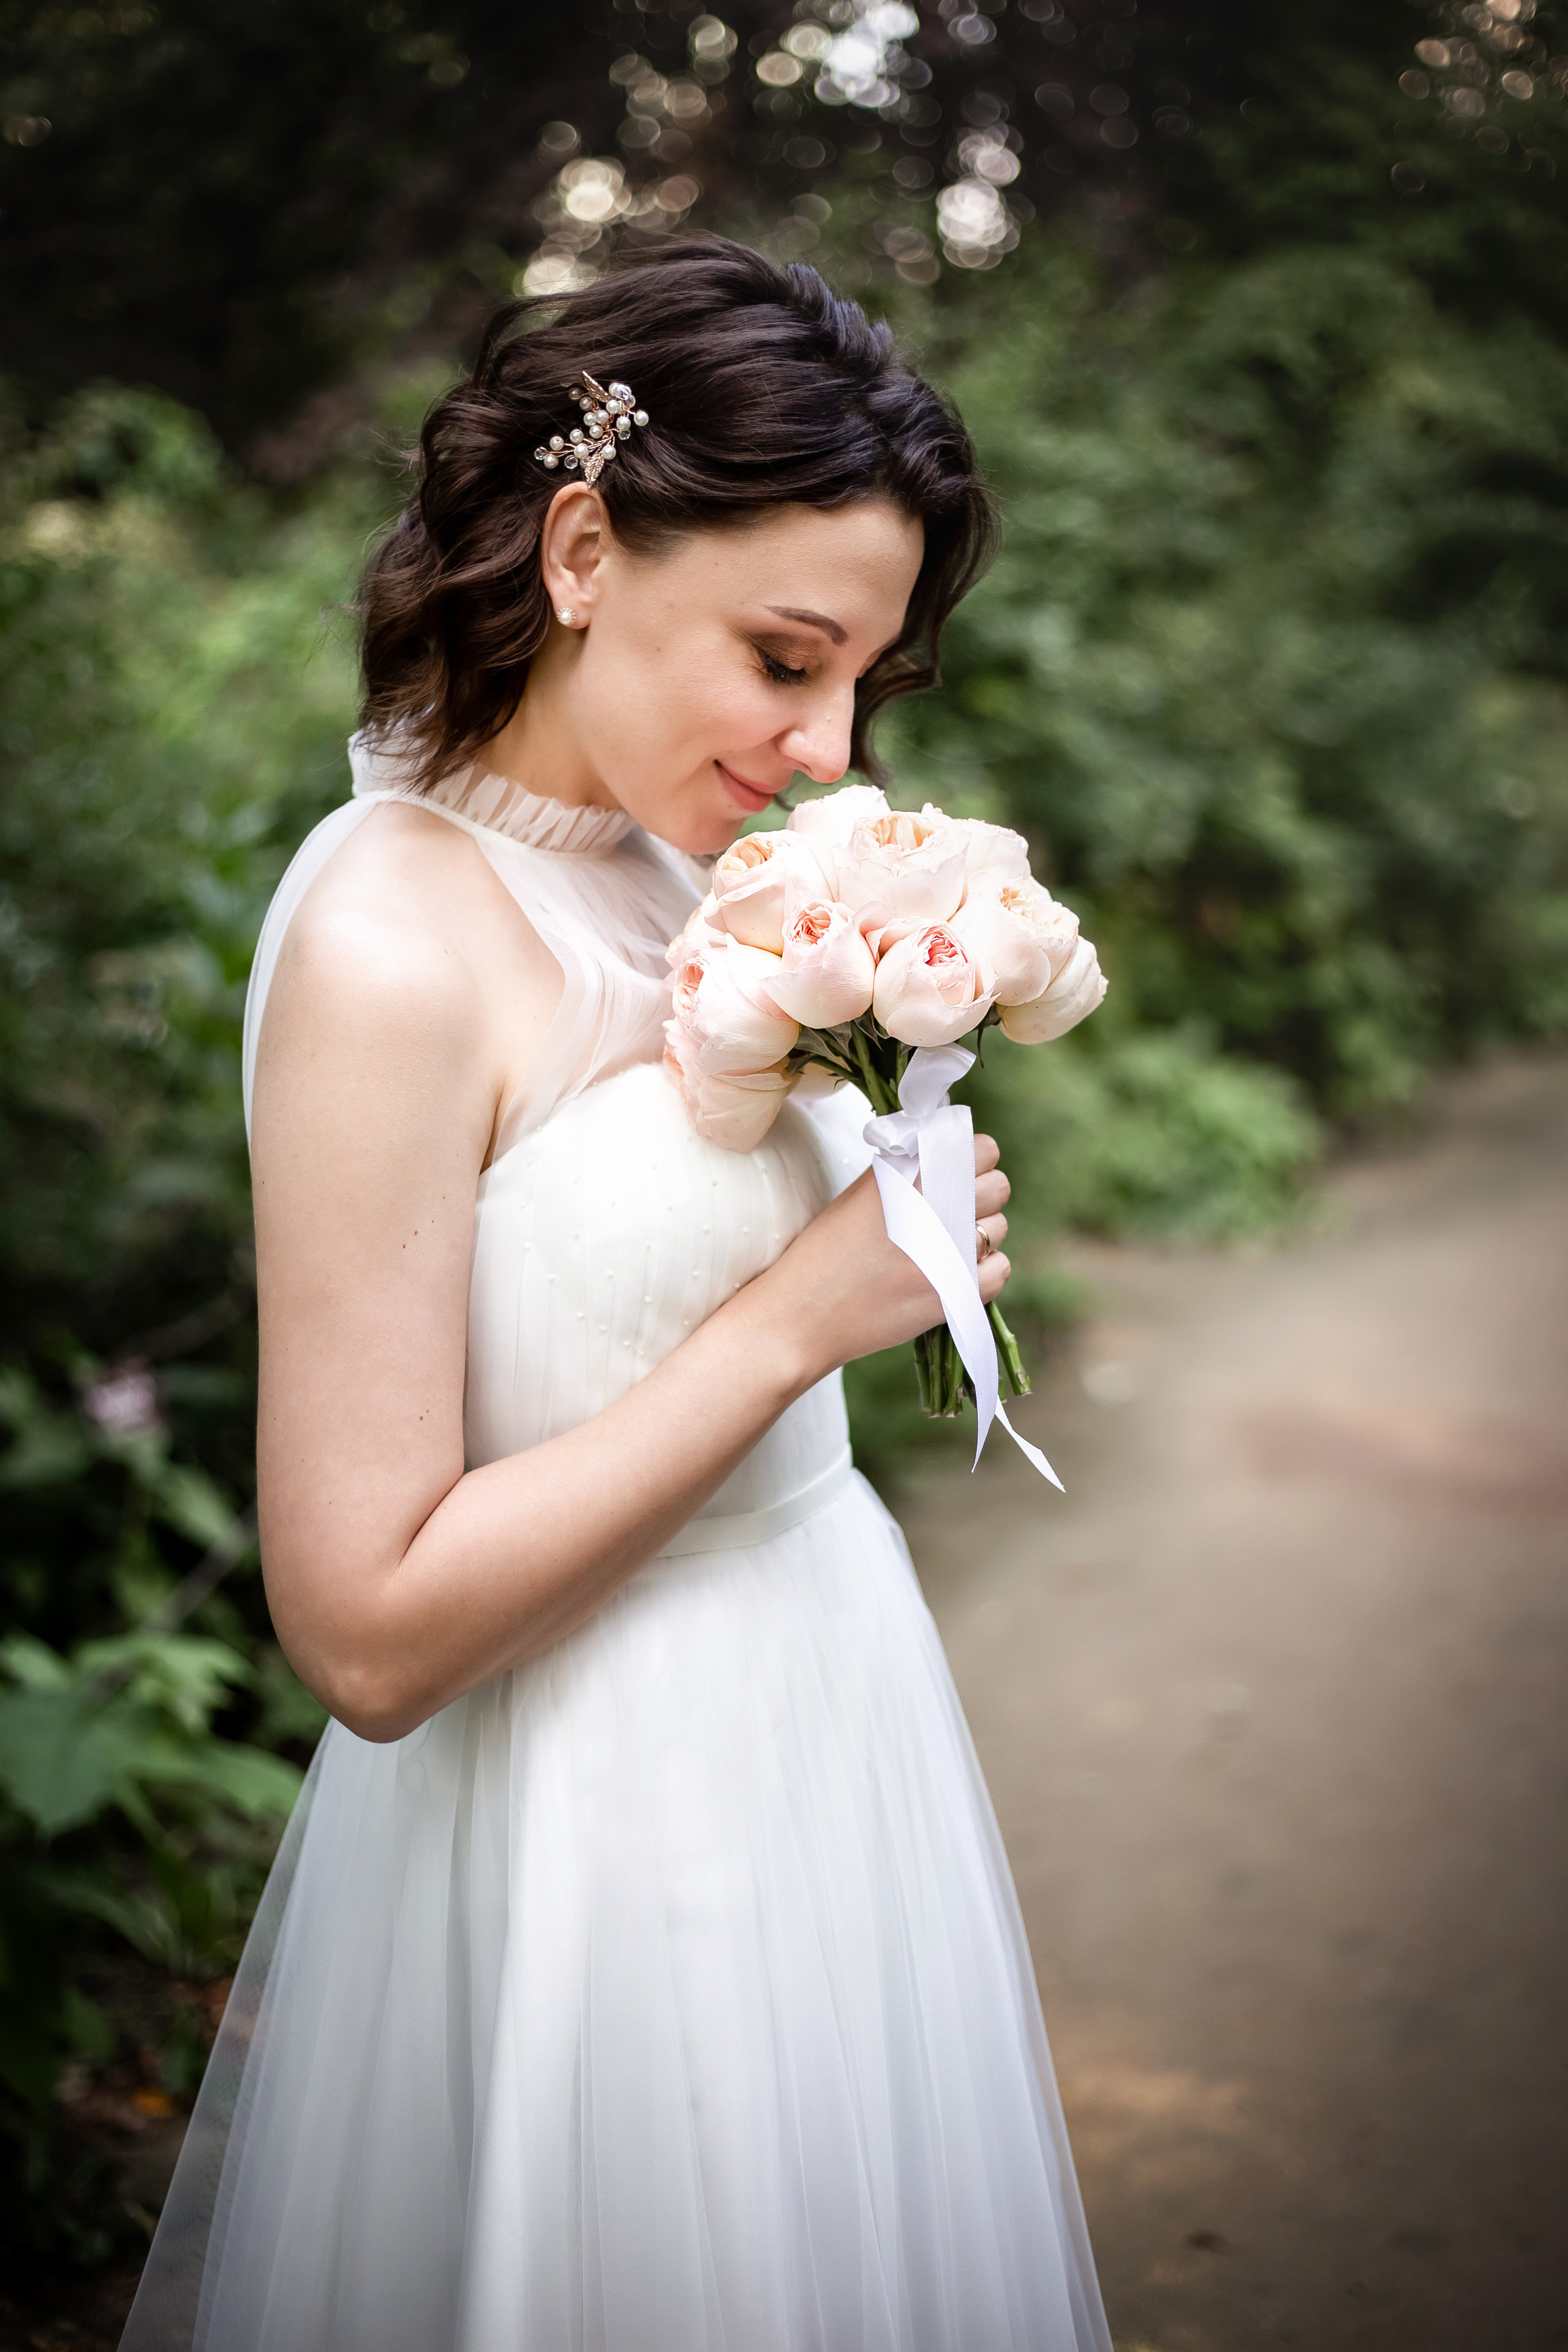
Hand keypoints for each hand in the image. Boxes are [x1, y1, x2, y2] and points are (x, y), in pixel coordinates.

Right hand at [751, 1133, 1011, 1386]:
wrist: (802, 1317)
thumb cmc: (822, 1255)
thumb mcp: (857, 1198)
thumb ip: (904, 1173)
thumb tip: (943, 1157)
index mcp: (907, 1179)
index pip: (980, 1150)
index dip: (972, 1158)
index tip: (956, 1170)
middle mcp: (932, 1212)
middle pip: (998, 1187)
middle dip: (979, 1195)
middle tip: (952, 1209)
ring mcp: (947, 1256)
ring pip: (998, 1228)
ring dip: (979, 1234)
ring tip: (944, 1246)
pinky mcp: (953, 1297)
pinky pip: (1000, 1271)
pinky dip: (984, 1271)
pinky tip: (955, 1272)